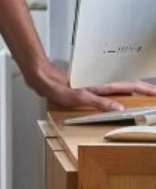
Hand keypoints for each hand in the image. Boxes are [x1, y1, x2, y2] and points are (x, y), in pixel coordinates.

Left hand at [37, 63, 155, 111]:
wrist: (43, 79)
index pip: (130, 86)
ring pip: (121, 86)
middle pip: (129, 85)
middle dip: (144, 90)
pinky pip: (111, 89)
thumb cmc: (57, 87)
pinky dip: (121, 92)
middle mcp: (101, 83)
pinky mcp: (89, 86)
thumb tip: (120, 109)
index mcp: (102, 85)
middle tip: (155, 96)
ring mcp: (96, 84)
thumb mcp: (79, 98)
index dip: (145, 90)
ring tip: (145, 96)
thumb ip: (100, 103)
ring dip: (134, 90)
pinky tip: (121, 98)